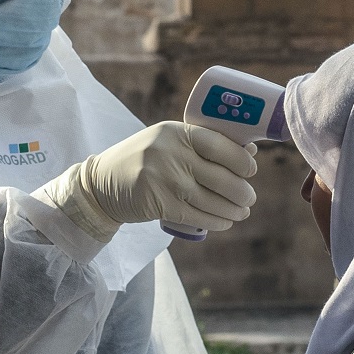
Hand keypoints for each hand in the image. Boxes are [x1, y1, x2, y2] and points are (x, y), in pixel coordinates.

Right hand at [38, 123, 258, 240]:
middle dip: (242, 191)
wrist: (101, 184)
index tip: (251, 169)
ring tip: (242, 212)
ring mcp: (164, 179)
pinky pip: (197, 216)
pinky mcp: (159, 204)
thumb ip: (203, 143)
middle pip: (219, 176)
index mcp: (176, 132)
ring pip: (211, 200)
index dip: (241, 159)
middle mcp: (170, 153)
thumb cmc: (143, 161)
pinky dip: (216, 221)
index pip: (218, 143)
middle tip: (250, 197)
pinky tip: (225, 222)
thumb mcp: (168, 142)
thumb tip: (249, 150)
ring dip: (233, 209)